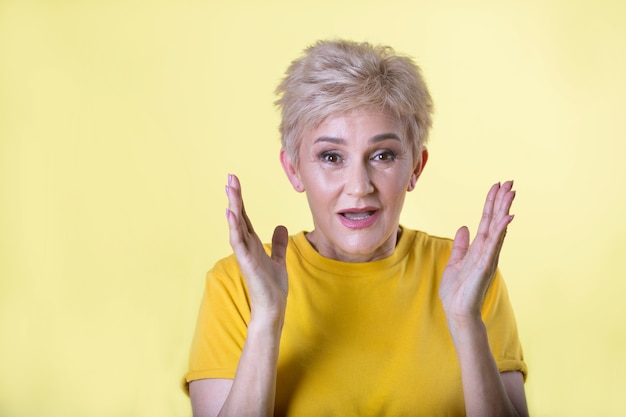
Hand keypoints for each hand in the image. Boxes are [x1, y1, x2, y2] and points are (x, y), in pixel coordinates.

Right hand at [225, 174, 288, 322]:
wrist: (273, 307)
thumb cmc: (273, 286)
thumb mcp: (279, 259)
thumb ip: (278, 243)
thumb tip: (280, 227)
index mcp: (253, 243)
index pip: (245, 216)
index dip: (240, 200)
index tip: (234, 182)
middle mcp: (246, 246)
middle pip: (238, 216)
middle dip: (234, 197)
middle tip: (230, 177)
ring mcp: (245, 253)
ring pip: (236, 226)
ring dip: (233, 208)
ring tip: (230, 190)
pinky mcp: (247, 263)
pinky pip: (239, 242)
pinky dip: (234, 227)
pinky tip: (231, 214)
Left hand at [439, 181, 515, 328]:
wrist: (457, 311)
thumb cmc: (457, 290)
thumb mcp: (455, 262)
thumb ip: (461, 245)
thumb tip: (463, 228)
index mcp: (479, 248)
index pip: (487, 221)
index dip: (491, 204)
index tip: (497, 186)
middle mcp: (487, 251)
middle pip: (495, 221)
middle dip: (501, 202)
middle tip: (510, 182)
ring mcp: (488, 258)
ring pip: (498, 229)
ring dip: (504, 211)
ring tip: (511, 193)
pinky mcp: (485, 266)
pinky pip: (494, 245)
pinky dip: (501, 231)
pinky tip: (507, 218)